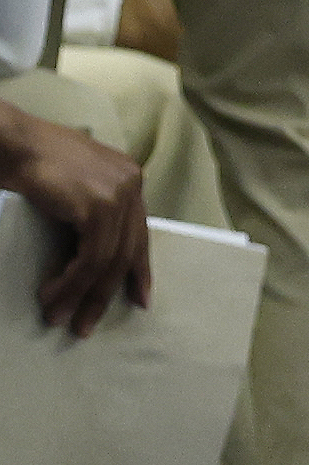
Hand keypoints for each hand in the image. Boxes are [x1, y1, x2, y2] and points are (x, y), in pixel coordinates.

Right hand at [0, 107, 149, 337]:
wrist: (10, 141)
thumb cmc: (29, 162)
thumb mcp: (70, 186)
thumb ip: (89, 209)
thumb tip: (92, 253)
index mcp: (127, 177)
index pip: (139, 232)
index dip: (139, 269)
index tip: (139, 299)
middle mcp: (130, 183)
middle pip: (126, 250)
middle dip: (107, 292)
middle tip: (88, 323)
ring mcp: (118, 193)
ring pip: (108, 260)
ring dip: (82, 295)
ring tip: (61, 318)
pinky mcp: (98, 207)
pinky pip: (91, 259)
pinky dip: (72, 283)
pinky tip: (53, 296)